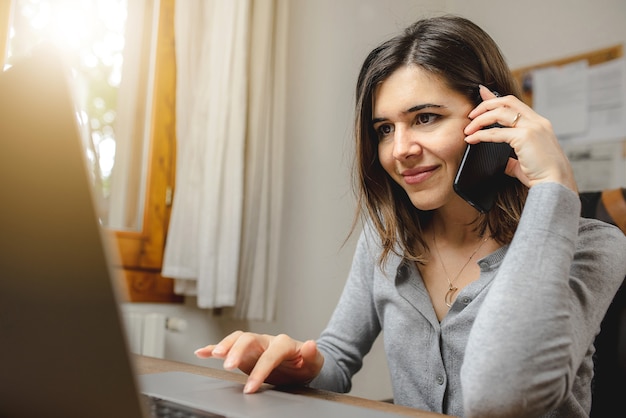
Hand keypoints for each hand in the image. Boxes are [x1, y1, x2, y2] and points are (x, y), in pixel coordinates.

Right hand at [194, 331, 323, 393]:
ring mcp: (255, 345)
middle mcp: (266, 341)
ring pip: (237, 339)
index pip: (270, 354)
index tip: (251, 387)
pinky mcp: (245, 351)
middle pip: (249, 339)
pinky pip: (228, 346)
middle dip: (238, 351)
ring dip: (225, 345)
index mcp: (283, 343)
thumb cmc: (306, 364)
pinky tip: (201, 351)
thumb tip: (311, 344)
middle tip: (228, 366)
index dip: (260, 369)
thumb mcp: (314, 362)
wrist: (301, 364)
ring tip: (214, 354)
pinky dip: (214, 347)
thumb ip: (312, 354)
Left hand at [463, 85, 576, 191]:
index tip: (482, 93)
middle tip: (471, 115)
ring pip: (499, 113)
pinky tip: (472, 139)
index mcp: (539, 124)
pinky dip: (481, 135)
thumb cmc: (544, 176)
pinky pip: (496, 132)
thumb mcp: (526, 163)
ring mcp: (532, 127)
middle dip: (485, 105)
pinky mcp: (525, 137)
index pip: (514, 104)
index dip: (496, 98)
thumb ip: (514, 159)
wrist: (556, 184)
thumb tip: (504, 162)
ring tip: (469, 129)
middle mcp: (537, 122)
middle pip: (506, 102)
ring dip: (480, 119)